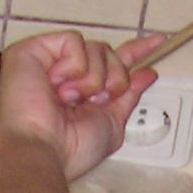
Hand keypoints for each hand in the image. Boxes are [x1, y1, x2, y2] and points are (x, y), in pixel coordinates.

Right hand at [0, 31, 162, 181]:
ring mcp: (49, 60)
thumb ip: (128, 96)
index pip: (112, 63)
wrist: (42, 151)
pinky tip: (57, 86)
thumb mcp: (112, 124)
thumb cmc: (71, 148)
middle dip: (114, 79)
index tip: (159, 42)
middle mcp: (66, 73)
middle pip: (108, 53)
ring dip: (93, 79)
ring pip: (95, 47)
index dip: (135, 52)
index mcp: (83, 91)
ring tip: (69, 100)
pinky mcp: (33, 49)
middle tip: (96, 102)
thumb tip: (147, 73)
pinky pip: (74, 42)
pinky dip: (74, 67)